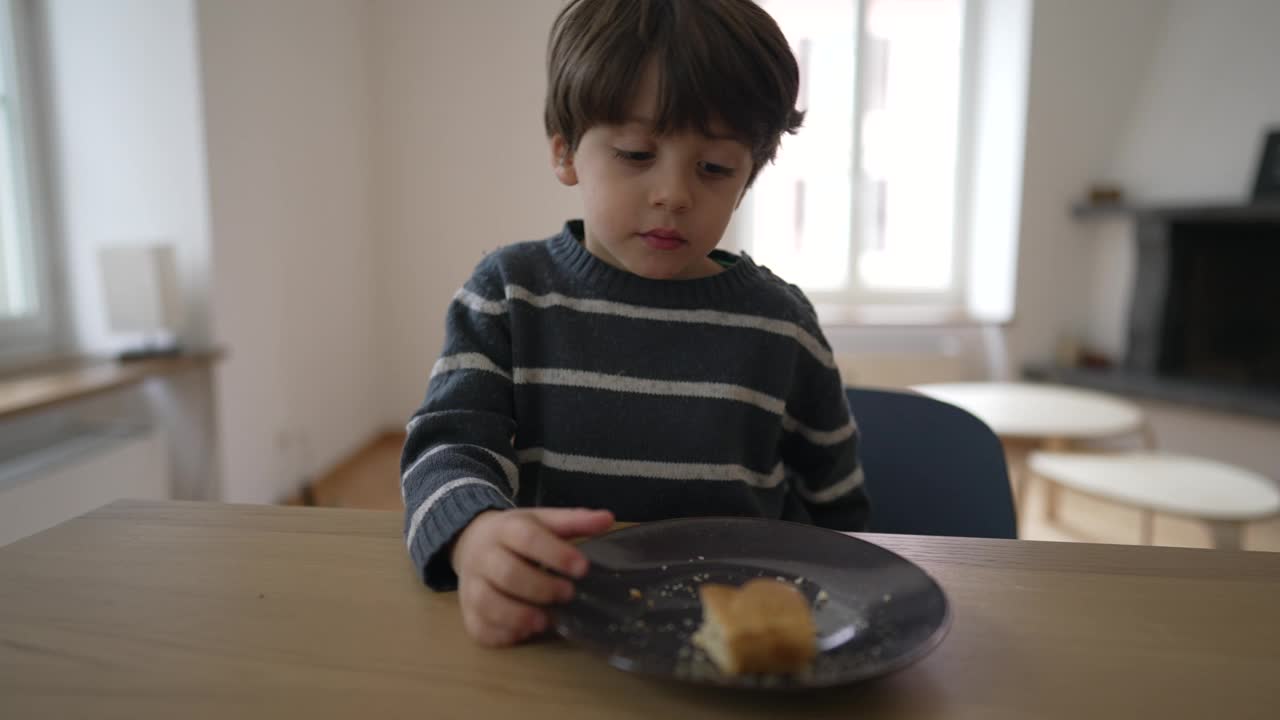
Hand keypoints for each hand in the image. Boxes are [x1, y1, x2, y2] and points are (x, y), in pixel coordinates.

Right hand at [450, 507, 614, 646]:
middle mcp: (484, 556)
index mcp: (506, 529)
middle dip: (541, 588)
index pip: (527, 537)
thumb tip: (608, 519)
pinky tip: (523, 633)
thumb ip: (574, 521)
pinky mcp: (467, 612)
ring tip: (546, 621)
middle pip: (507, 573)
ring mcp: (471, 585)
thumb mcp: (542, 521)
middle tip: (568, 594)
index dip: (555, 553)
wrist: (470, 542)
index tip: (583, 568)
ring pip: (487, 602)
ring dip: (518, 615)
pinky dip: (501, 634)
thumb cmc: (516, 535)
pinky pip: (478, 628)